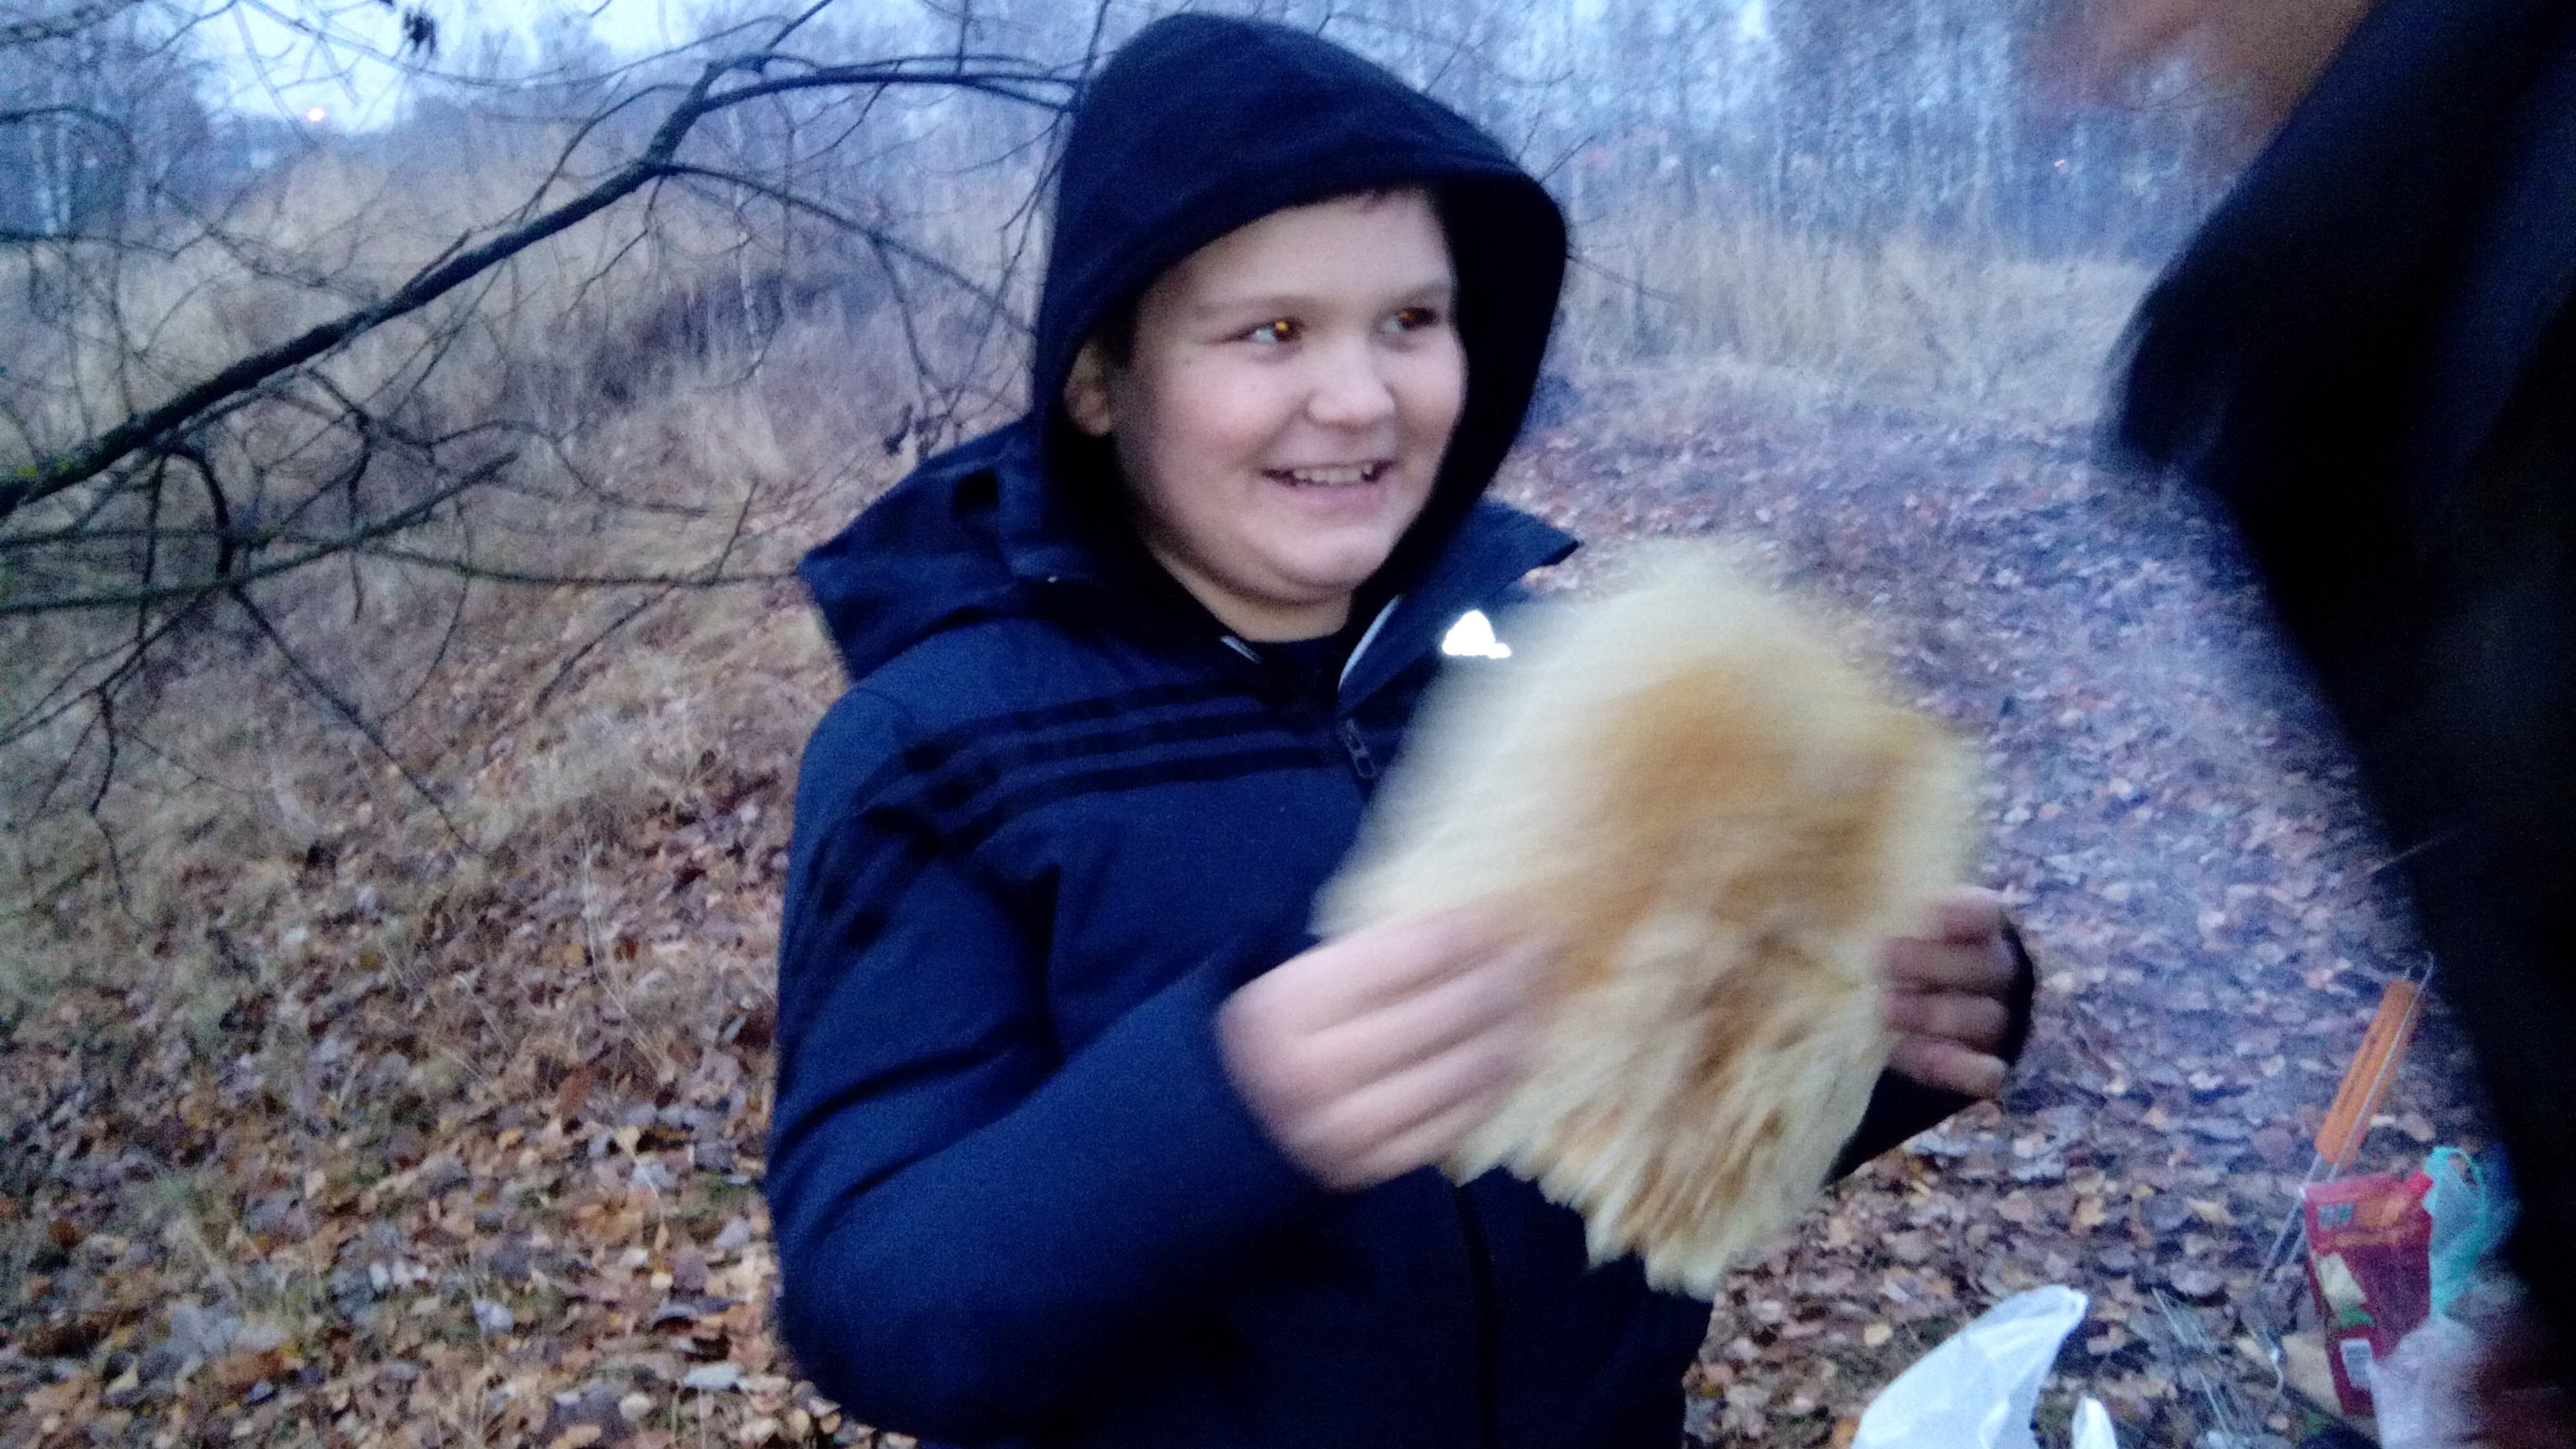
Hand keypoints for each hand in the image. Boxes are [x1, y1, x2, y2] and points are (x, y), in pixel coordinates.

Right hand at [1219, 910, 1542, 1191]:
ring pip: (1464, 1071)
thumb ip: (1366, 951)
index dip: (1474, 930)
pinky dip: (1497, 1084)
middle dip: (1508, 977)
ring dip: (1516, 1030)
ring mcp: (1346, 1126)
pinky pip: (1458, 1121)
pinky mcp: (1373, 1167)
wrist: (1227, 1128)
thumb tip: (1469, 918)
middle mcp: (1317, 1067)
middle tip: (1544, 951)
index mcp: (1292, 1003)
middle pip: (1448, 1011)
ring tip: (1539, 1000)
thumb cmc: (1273, 1034)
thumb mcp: (1294, 978)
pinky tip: (1516, 1052)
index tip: (1511, 914)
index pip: (1414, 953)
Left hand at [1882, 887, 2018, 1099]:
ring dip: (1936, 1013)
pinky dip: (1958, 1067)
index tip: (1925, 913)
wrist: (1904, 1015)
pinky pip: (1985, 1072)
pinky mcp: (1982, 1067)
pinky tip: (1923, 1056)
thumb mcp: (1880, 932)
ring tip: (1884, 1008)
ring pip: (1985, 1017)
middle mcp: (1992, 972)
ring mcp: (1991, 1021)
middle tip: (1883, 959)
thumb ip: (1863, 919)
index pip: (1983, 913)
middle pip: (1984, 965)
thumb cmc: (1889, 958)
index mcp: (1974, 930)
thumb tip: (1798, 903)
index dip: (1961, 913)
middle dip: (1934, 963)